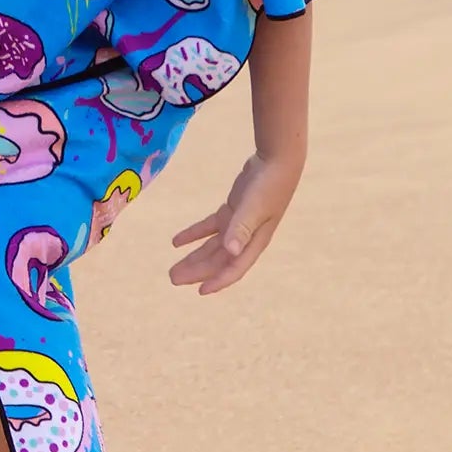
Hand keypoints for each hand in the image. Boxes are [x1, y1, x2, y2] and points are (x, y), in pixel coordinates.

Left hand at [169, 152, 302, 295]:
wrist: (278, 160)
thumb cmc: (269, 185)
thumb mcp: (253, 207)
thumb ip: (241, 229)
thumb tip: (230, 252)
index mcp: (254, 241)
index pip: (234, 268)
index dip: (218, 281)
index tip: (200, 292)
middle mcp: (246, 237)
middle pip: (218, 260)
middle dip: (197, 271)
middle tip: (173, 278)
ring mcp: (239, 224)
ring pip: (212, 246)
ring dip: (194, 257)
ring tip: (174, 269)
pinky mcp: (233, 210)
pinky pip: (210, 227)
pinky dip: (194, 234)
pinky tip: (177, 242)